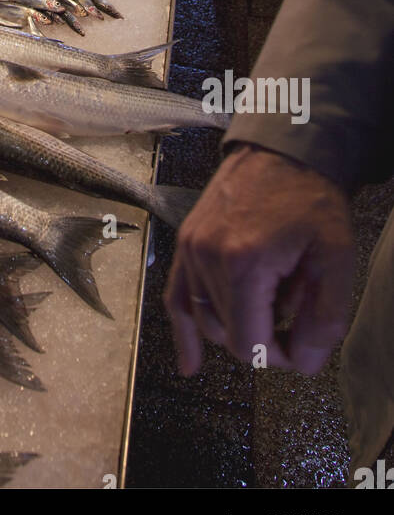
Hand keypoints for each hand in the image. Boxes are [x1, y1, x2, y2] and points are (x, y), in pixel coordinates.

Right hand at [165, 145, 354, 375]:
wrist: (284, 148)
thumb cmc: (311, 199)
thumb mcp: (336, 257)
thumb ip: (324, 318)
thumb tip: (302, 362)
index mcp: (243, 264)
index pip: (250, 345)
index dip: (280, 356)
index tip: (303, 343)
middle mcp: (207, 257)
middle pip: (230, 334)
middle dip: (265, 335)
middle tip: (296, 310)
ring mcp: (191, 248)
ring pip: (209, 320)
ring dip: (240, 322)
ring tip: (271, 296)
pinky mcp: (186, 242)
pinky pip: (177, 298)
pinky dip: (184, 331)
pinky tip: (190, 365)